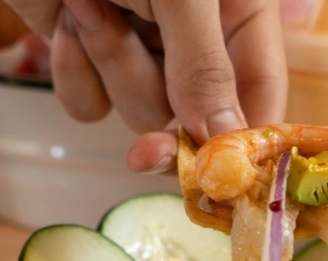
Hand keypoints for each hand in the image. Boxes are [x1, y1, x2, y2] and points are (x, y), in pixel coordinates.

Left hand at [4, 0, 286, 171]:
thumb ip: (206, 68)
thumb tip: (222, 140)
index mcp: (239, 19)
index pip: (260, 101)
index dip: (241, 144)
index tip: (215, 176)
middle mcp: (196, 45)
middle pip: (194, 121)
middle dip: (161, 104)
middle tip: (144, 121)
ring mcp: (141, 53)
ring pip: (138, 113)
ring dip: (111, 67)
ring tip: (90, 4)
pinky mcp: (89, 60)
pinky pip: (89, 105)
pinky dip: (75, 73)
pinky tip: (67, 18)